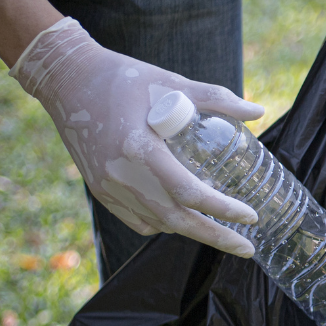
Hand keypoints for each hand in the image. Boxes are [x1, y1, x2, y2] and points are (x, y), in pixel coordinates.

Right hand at [10, 18, 261, 256]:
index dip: (222, 209)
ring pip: (156, 223)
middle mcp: (120, 174)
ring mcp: (106, 186)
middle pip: (175, 220)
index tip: (250, 217)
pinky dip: (162, 224)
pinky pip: (136, 219)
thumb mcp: (171, 81)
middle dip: (215, 237)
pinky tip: (182, 218)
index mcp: (139, 148)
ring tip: (221, 233)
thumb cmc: (123, 77)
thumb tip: (258, 111)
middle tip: (247, 247)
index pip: (188, 191)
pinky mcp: (99, 189)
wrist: (67, 79)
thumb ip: (216, 97)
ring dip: (190, 231)